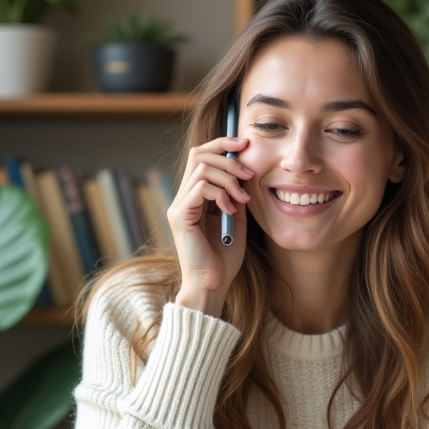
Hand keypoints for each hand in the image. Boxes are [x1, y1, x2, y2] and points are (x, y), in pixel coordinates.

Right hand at [169, 136, 251, 317]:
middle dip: (228, 157)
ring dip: (229, 178)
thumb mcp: (237, 218)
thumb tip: (245, 168)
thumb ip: (237, 194)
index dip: (222, 144)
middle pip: (199, 153)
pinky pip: (201, 187)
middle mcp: (183, 197)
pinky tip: (230, 210)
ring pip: (202, 168)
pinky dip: (221, 194)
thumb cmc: (224, 258)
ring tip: (243, 197)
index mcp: (195, 196)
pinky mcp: (180, 216)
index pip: (202, 155)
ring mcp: (179, 206)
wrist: (213, 285)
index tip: (246, 145)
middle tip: (249, 173)